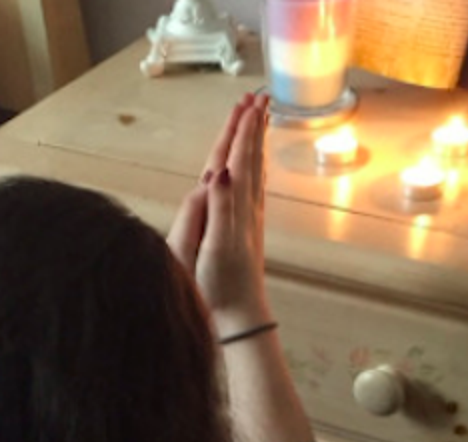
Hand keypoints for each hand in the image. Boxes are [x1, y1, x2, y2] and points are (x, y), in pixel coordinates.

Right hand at [167, 93, 271, 334]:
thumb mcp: (209, 248)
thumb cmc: (216, 287)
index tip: (246, 103)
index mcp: (232, 208)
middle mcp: (246, 209)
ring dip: (255, 142)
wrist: (239, 317)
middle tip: (257, 97)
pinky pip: (255, 186)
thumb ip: (215, 208)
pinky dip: (255, 166)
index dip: (240, 131)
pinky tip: (256, 162)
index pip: (236, 159)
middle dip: (251, 127)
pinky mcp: (248, 229)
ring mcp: (249, 219)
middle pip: (249, 158)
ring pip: (254, 170)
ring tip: (259, 117)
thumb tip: (219, 172)